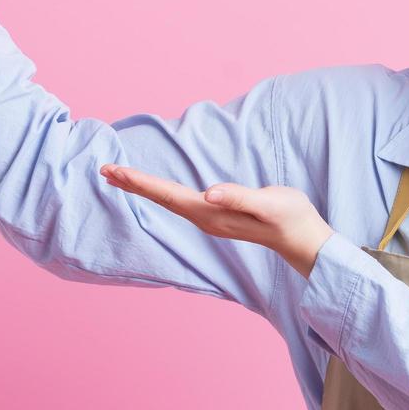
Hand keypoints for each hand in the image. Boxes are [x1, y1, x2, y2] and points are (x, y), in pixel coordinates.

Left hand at [100, 163, 334, 279]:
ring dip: (144, 188)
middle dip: (133, 184)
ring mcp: (210, 218)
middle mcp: (205, 218)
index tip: (115, 171)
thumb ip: (238, 196)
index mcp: (212, 213)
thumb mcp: (268, 203)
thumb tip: (208, 192)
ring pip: (168, 200)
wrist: (304, 240)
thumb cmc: (289, 218)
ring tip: (121, 176)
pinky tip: (158, 189)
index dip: (141, 182)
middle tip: (104, 170)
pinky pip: (180, 201)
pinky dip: (162, 192)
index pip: (168, 195)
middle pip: (162, 199)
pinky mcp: (218, 214)